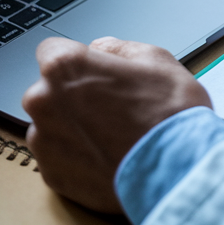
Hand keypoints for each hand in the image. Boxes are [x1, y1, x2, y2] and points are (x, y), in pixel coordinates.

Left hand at [22, 36, 210, 212]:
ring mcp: (44, 142)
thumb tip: (100, 49)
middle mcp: (43, 102)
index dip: (79, 62)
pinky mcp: (51, 175)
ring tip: (112, 139)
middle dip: (73, 97)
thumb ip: (117, 48)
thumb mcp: (155, 59)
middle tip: (111, 109)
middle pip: (49, 91)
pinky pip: (58, 159)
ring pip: (52, 126)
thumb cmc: (170, 115)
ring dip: (73, 129)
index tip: (96, 74)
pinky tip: (107, 159)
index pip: (52, 50)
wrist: (180, 172)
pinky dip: (77, 159)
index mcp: (64, 67)